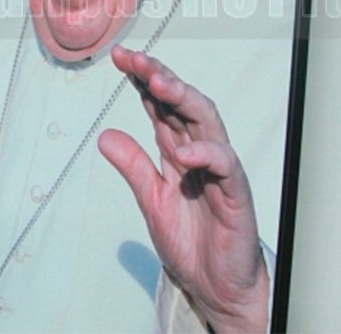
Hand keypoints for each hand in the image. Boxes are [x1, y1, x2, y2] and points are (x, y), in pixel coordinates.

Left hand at [98, 46, 268, 332]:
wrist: (215, 284)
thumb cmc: (191, 239)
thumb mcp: (151, 199)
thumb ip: (133, 166)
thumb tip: (105, 135)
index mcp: (177, 149)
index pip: (160, 105)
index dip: (142, 78)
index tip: (119, 57)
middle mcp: (199, 152)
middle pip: (183, 103)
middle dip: (160, 77)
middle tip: (136, 59)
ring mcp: (219, 171)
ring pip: (207, 122)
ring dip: (183, 99)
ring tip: (157, 83)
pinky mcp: (235, 195)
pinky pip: (225, 167)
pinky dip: (206, 154)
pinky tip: (185, 149)